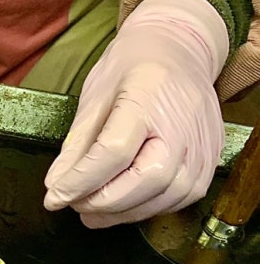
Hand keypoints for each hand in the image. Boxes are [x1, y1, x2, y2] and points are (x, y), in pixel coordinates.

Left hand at [43, 0, 228, 227]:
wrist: (181, 50)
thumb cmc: (133, 69)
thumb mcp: (96, 96)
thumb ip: (77, 145)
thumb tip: (56, 187)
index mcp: (150, 95)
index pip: (114, 152)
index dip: (81, 181)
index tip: (54, 198)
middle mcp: (184, 124)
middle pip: (145, 180)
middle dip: (102, 202)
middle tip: (75, 205)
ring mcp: (202, 147)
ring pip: (162, 199)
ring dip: (121, 212)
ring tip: (92, 209)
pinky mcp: (209, 165)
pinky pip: (176, 201)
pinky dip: (144, 209)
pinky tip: (122, 204)